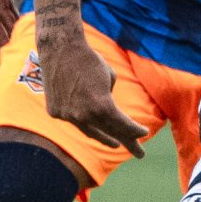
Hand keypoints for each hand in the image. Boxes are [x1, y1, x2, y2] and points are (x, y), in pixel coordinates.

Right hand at [39, 35, 146, 155]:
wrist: (60, 48)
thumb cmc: (89, 59)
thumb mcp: (109, 77)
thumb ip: (110, 99)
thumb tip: (108, 110)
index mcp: (102, 106)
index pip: (122, 125)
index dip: (135, 130)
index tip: (144, 133)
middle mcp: (84, 115)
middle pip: (108, 133)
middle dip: (126, 142)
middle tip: (139, 153)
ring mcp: (67, 115)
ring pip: (89, 130)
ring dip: (103, 137)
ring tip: (115, 143)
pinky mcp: (55, 111)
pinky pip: (73, 120)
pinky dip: (82, 120)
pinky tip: (89, 123)